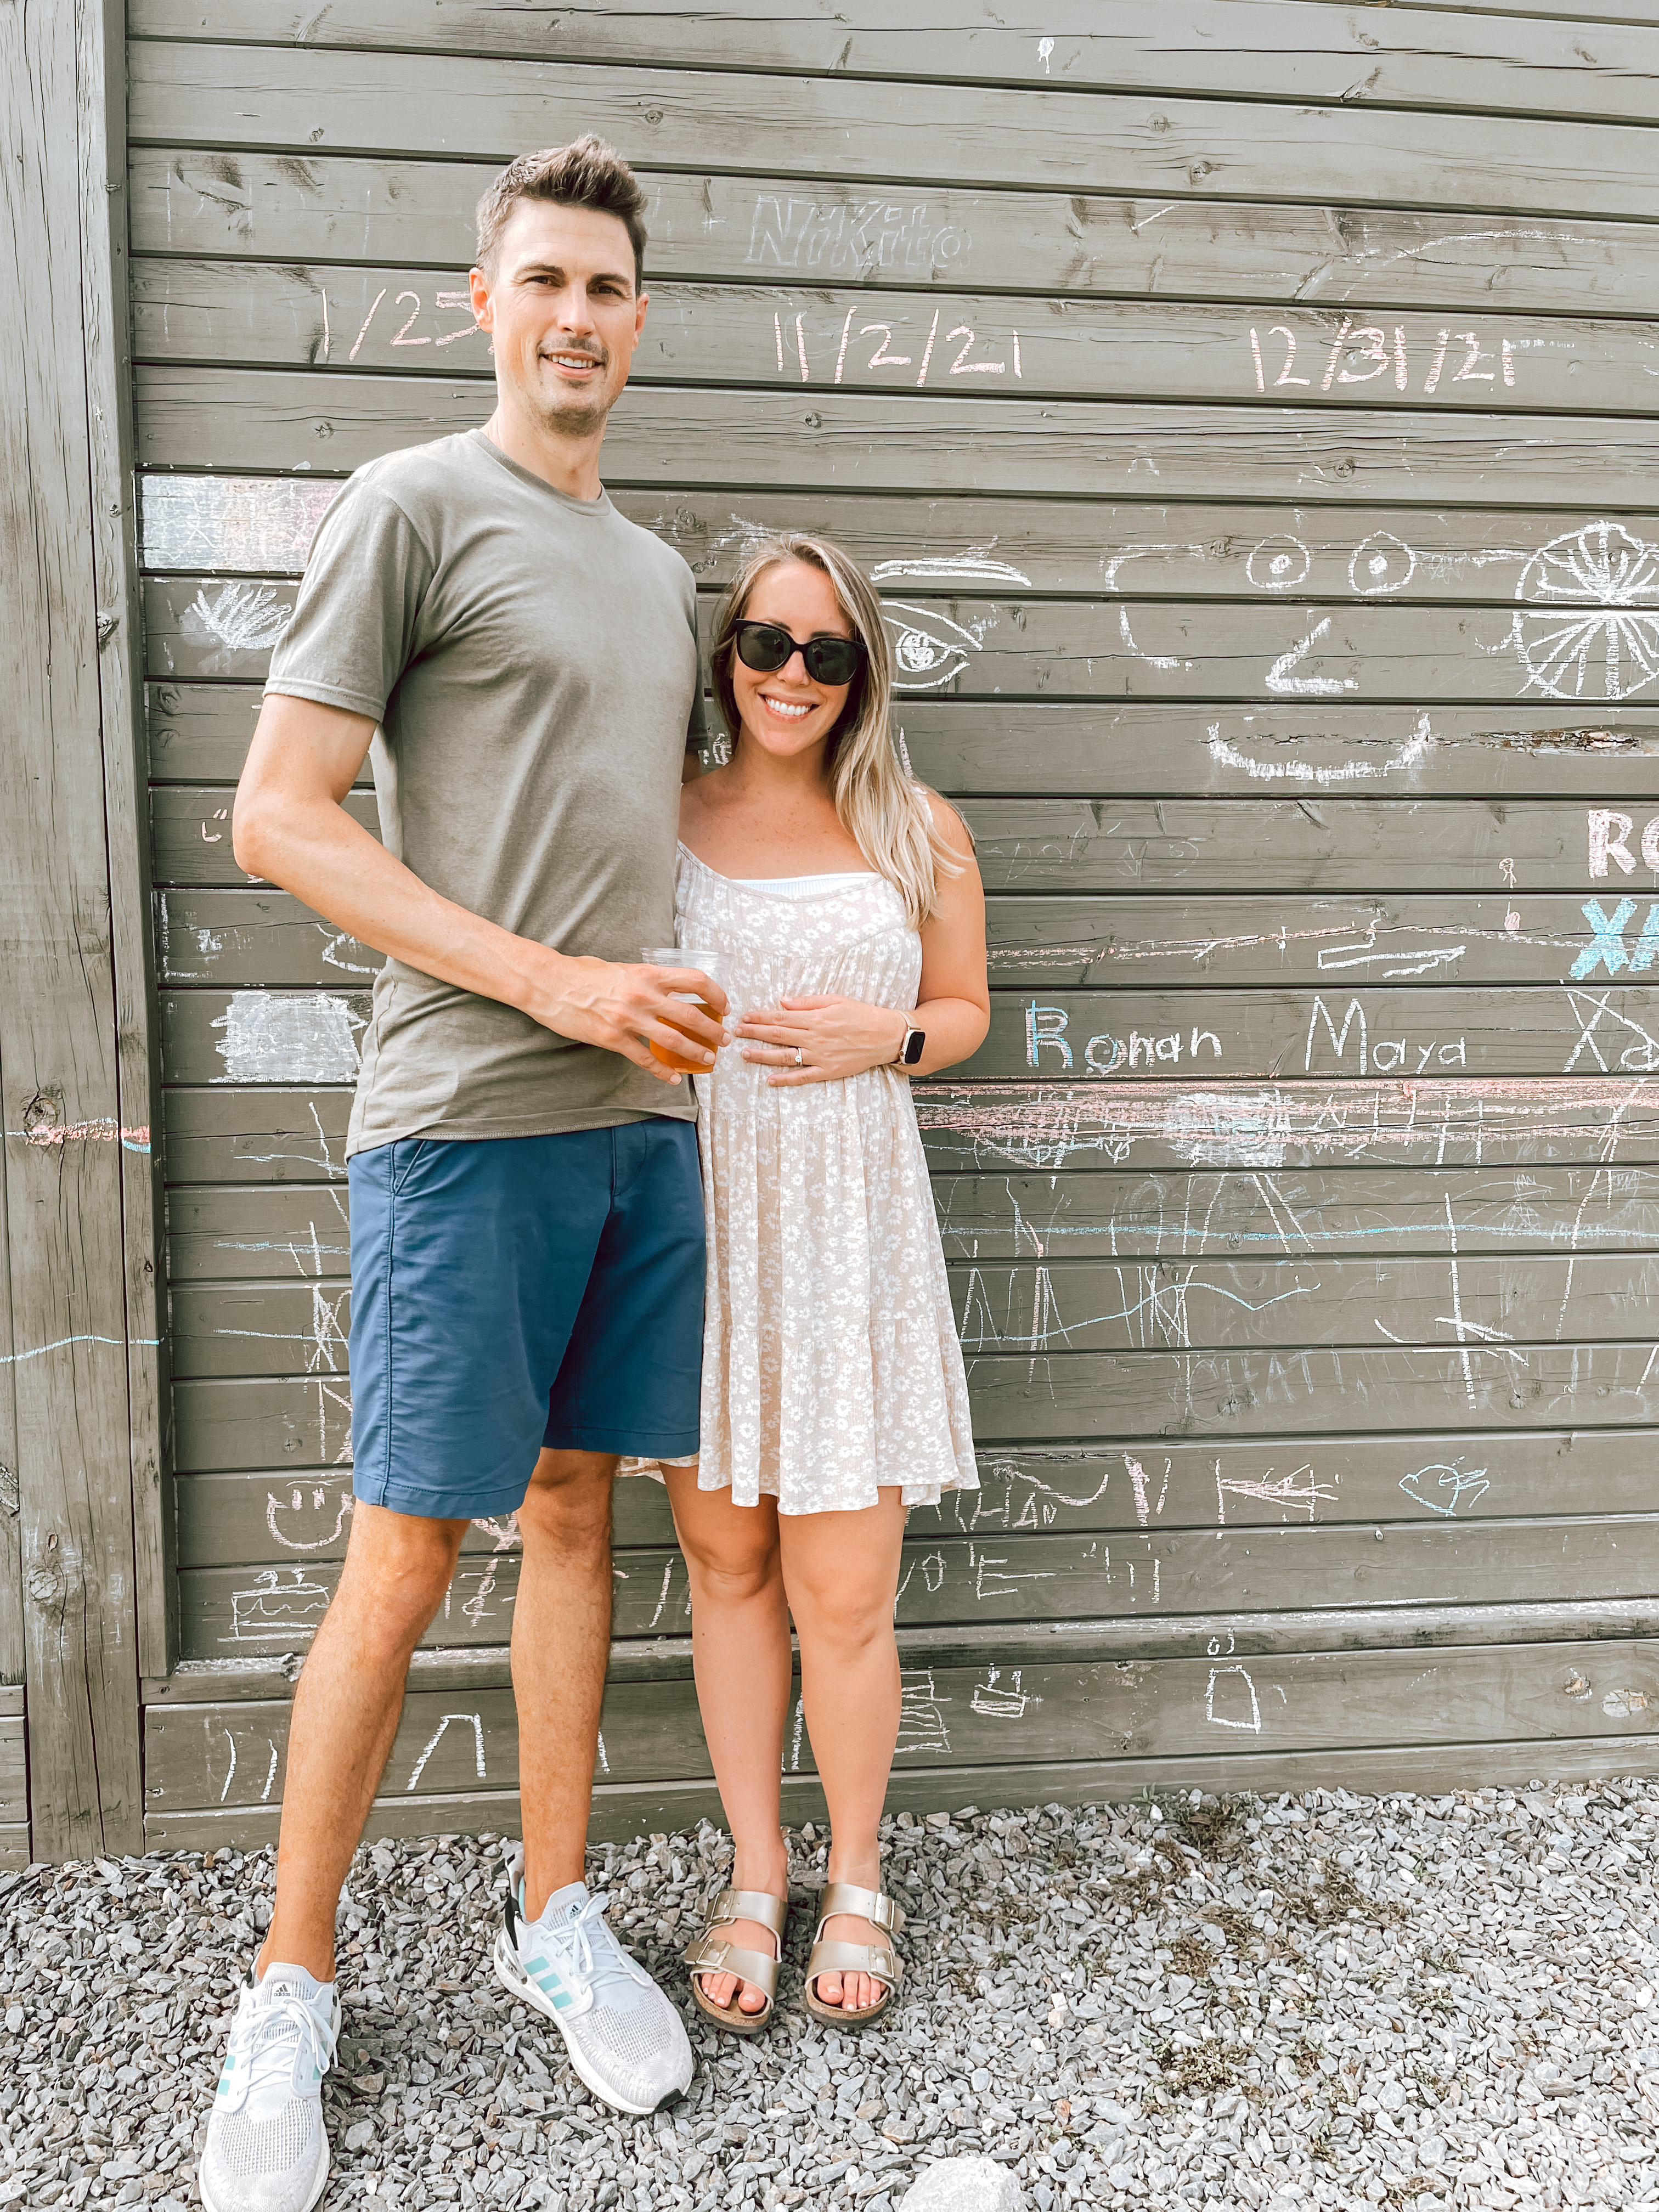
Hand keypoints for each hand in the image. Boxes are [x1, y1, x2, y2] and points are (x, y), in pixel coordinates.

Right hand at [520, 951, 729, 1084]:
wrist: (550, 985)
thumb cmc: (583, 974)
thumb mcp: (621, 968)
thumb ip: (645, 979)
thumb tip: (666, 988)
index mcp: (648, 974)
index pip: (695, 981)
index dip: (716, 994)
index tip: (724, 1006)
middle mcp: (643, 995)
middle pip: (692, 1016)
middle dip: (714, 1031)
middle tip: (724, 1040)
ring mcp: (628, 1019)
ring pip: (674, 1041)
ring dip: (696, 1053)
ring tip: (707, 1060)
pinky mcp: (613, 1039)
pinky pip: (645, 1059)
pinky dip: (663, 1071)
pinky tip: (673, 1078)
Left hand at [736, 994, 906, 1084]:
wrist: (886, 1036)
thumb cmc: (862, 1014)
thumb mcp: (835, 1000)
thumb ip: (807, 1002)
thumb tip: (783, 1002)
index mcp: (816, 1018)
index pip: (781, 1018)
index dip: (760, 1017)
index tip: (744, 1017)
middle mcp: (815, 1037)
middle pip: (778, 1035)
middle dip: (755, 1033)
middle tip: (736, 1033)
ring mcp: (821, 1056)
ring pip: (786, 1057)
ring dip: (763, 1056)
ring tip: (746, 1054)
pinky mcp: (828, 1071)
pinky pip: (803, 1077)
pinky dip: (786, 1080)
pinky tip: (770, 1080)